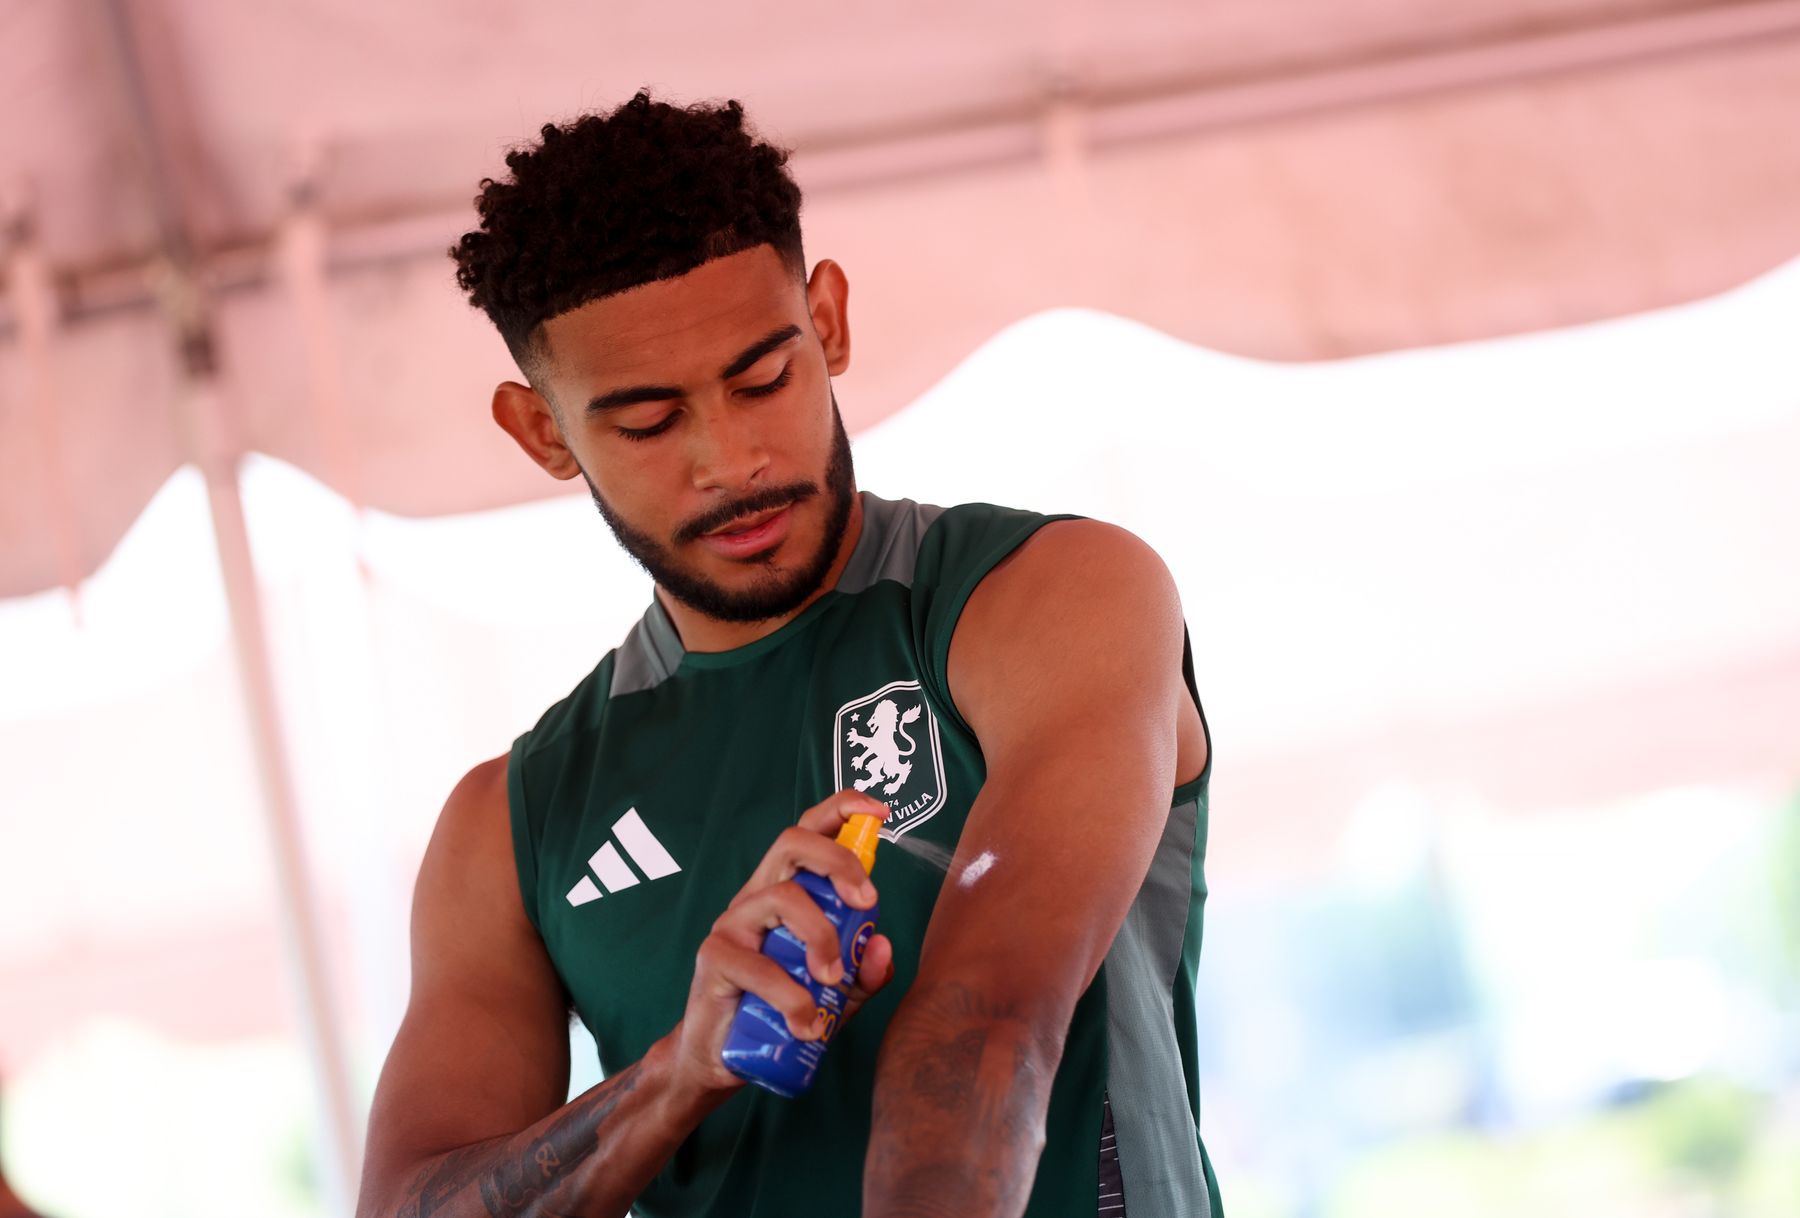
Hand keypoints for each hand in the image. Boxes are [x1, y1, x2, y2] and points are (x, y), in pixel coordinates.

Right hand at [669, 789, 897, 1095]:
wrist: (721, 1059)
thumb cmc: (781, 1013)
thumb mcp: (837, 995)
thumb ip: (863, 972)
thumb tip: (881, 945)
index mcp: (787, 892)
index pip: (809, 833)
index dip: (843, 809)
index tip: (881, 812)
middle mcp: (758, 896)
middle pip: (792, 842)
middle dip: (839, 861)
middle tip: (866, 901)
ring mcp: (733, 924)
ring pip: (782, 897)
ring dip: (822, 937)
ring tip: (832, 981)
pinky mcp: (714, 959)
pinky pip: (759, 965)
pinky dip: (793, 997)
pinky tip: (807, 1024)